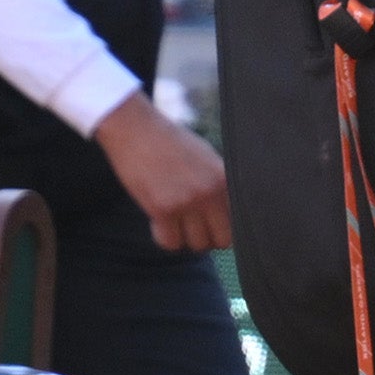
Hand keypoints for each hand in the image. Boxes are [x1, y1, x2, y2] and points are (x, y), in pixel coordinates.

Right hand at [94, 92, 231, 252]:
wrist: (135, 129)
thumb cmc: (169, 142)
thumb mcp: (205, 157)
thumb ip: (219, 184)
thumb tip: (228, 215)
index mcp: (224, 178)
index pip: (238, 223)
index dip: (226, 227)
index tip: (212, 225)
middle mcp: (209, 192)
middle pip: (221, 240)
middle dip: (209, 238)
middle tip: (194, 227)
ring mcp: (186, 202)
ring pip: (196, 245)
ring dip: (186, 239)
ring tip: (176, 222)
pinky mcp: (161, 209)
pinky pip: (170, 243)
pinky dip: (165, 238)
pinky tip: (160, 223)